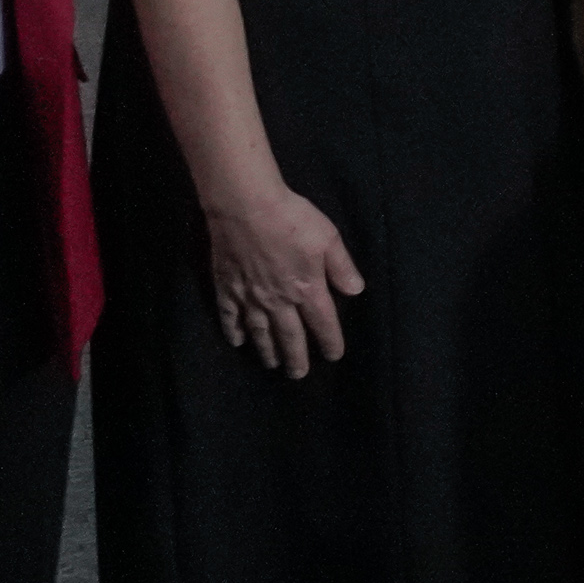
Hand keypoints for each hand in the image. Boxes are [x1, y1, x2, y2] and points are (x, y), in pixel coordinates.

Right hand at [203, 181, 366, 374]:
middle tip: (298, 375)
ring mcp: (250, 297)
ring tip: (272, 365)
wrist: (246, 207)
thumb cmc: (292, 219)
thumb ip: (341, 267)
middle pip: (289, 335)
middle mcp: (278, 300)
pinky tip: (237, 342)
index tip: (334, 356)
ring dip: (267, 350)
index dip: (330, 341)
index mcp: (307, 289)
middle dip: (296, 357)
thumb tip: (356, 291)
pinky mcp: (227, 288)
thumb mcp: (328, 238)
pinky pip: (230, 317)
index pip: (322, 322)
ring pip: (260, 332)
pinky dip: (233, 332)